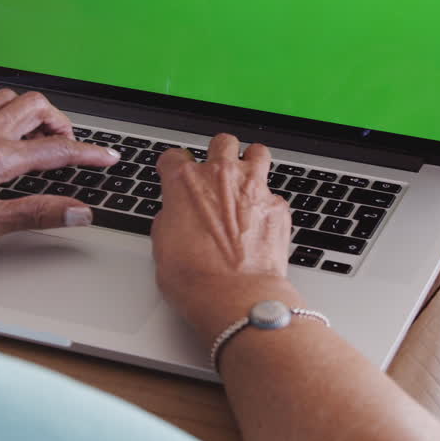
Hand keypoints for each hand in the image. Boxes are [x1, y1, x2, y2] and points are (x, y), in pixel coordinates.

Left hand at [0, 88, 119, 251]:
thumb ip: (34, 214)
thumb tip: (76, 212)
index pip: (57, 149)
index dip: (89, 153)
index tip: (108, 158)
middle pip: (37, 107)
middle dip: (62, 123)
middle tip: (70, 146)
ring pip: (9, 99)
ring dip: (32, 113)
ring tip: (38, 137)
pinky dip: (3, 116)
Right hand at [151, 133, 303, 344]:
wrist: (235, 297)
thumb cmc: (196, 279)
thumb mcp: (162, 246)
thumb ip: (169, 218)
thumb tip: (175, 216)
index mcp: (185, 182)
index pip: (174, 156)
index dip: (174, 167)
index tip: (176, 175)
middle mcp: (220, 176)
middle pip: (221, 143)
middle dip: (219, 155)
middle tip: (217, 173)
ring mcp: (253, 188)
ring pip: (257, 152)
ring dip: (250, 163)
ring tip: (247, 180)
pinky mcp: (278, 206)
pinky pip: (274, 194)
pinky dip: (267, 204)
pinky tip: (261, 221)